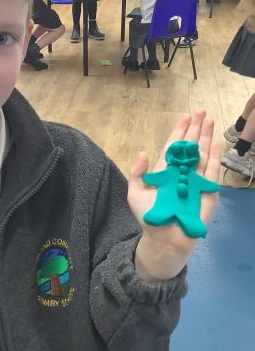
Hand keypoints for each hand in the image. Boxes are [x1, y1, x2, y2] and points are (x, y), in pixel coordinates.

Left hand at [128, 111, 220, 280]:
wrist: (163, 239)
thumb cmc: (150, 217)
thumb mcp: (135, 193)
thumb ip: (137, 173)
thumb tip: (143, 152)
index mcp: (166, 172)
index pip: (174, 147)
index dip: (180, 131)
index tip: (185, 116)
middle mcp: (182, 173)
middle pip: (191, 146)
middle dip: (195, 128)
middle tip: (201, 111)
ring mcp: (196, 181)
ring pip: (203, 154)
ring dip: (206, 137)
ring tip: (209, 120)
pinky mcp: (207, 191)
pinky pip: (211, 172)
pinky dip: (214, 157)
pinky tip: (214, 142)